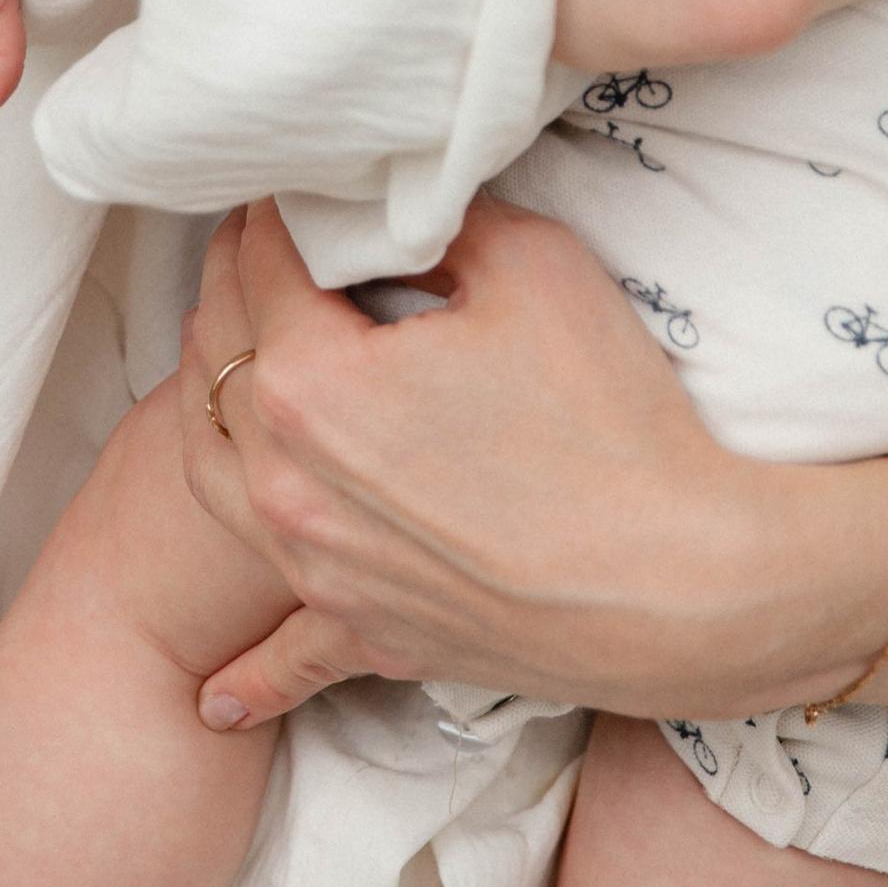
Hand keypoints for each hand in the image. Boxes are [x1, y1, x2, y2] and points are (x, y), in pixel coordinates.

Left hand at [177, 198, 887, 727]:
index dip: (272, 210)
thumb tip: (398, 211)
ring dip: (208, 407)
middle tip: (253, 250)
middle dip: (231, 287)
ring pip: (212, 474)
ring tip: (223, 368)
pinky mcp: (364, 632)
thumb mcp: (533, 265)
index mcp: (310, 378)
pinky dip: (245, 670)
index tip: (286, 187)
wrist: (678, 583)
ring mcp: (316, 567)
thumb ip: (442, 222)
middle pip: (219, 357)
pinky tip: (212, 699)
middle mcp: (285, 478)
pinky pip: (281, 655)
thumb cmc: (612, 422)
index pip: (261, 262)